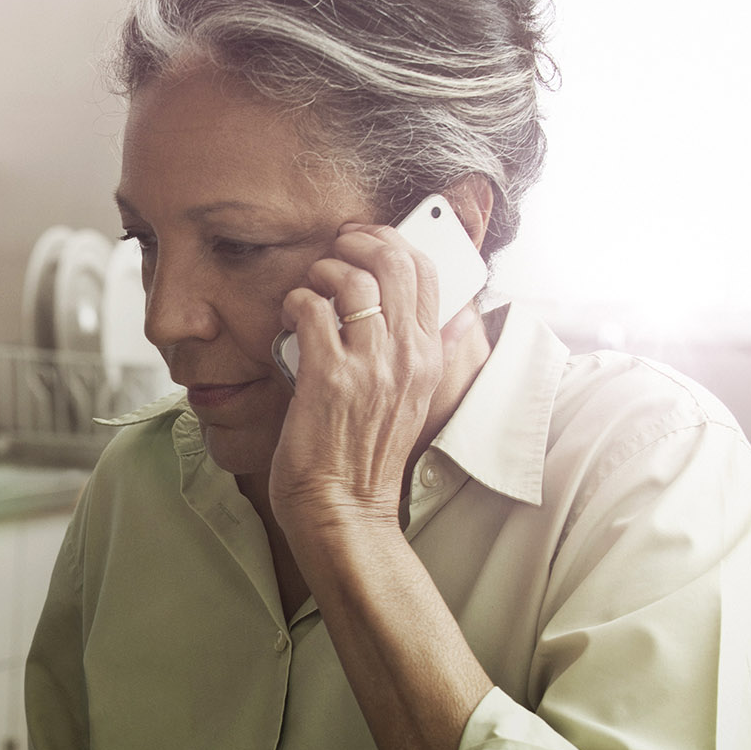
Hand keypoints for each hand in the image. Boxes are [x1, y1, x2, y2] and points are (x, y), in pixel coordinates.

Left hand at [268, 223, 469, 540]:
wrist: (344, 508)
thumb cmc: (366, 456)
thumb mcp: (416, 402)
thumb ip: (431, 357)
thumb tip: (461, 322)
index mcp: (428, 357)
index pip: (426, 273)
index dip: (392, 241)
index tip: (363, 241)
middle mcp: (406, 356)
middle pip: (394, 262)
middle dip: (357, 242)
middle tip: (333, 250)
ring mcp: (369, 366)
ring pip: (352, 279)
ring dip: (320, 272)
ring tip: (307, 289)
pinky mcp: (328, 378)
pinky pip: (312, 310)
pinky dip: (295, 303)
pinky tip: (288, 318)